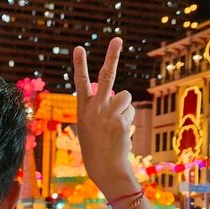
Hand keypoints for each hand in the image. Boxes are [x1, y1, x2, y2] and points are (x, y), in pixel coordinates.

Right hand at [74, 38, 138, 198]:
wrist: (104, 168)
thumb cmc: (97, 149)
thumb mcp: (90, 127)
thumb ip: (99, 108)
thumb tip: (115, 94)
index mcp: (83, 109)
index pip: (81, 82)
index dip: (79, 64)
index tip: (78, 48)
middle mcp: (94, 108)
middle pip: (106, 76)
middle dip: (112, 55)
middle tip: (118, 39)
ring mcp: (107, 114)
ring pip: (125, 97)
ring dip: (125, 108)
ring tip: (116, 125)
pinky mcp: (120, 120)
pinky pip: (130, 111)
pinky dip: (128, 120)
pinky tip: (120, 133)